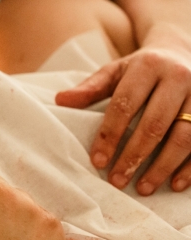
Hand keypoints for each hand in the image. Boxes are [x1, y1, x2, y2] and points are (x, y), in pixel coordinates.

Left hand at [56, 27, 190, 195]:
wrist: (181, 51)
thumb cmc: (140, 68)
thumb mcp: (114, 71)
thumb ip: (90, 88)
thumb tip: (60, 100)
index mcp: (147, 66)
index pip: (124, 105)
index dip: (110, 135)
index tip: (98, 161)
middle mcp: (177, 78)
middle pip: (154, 124)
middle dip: (134, 156)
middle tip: (117, 181)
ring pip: (184, 136)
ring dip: (163, 166)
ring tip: (143, 188)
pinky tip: (175, 185)